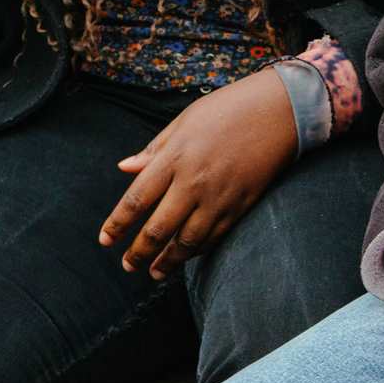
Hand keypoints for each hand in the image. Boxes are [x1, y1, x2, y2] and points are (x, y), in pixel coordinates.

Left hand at [99, 69, 298, 279]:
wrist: (278, 111)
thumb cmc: (226, 109)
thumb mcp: (183, 122)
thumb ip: (153, 150)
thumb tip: (124, 168)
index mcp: (174, 158)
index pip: (137, 200)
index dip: (117, 224)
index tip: (105, 240)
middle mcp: (193, 183)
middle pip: (158, 229)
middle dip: (139, 252)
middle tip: (126, 266)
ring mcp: (219, 198)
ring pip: (187, 241)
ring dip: (167, 262)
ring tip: (153, 273)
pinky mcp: (241, 206)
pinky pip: (214, 237)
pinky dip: (196, 251)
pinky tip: (185, 257)